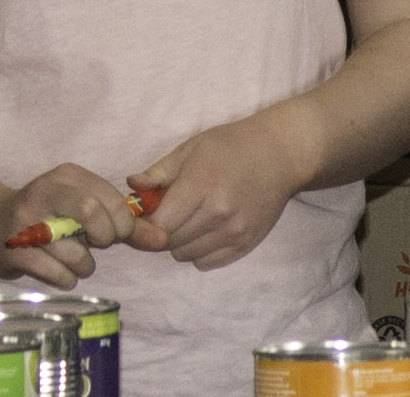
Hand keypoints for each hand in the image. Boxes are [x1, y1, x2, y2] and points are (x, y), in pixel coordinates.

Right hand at [0, 163, 169, 288]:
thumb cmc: (49, 218)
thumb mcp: (85, 210)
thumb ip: (125, 224)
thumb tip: (162, 239)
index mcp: (68, 175)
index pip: (112, 198)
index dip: (123, 224)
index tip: (117, 235)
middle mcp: (46, 190)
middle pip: (92, 214)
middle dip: (103, 239)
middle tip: (95, 244)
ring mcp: (27, 219)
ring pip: (77, 254)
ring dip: (83, 266)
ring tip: (70, 257)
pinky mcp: (14, 248)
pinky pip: (59, 275)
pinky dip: (65, 279)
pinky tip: (54, 268)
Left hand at [127, 113, 299, 271]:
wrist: (278, 154)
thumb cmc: (229, 146)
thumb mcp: (191, 148)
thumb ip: (159, 171)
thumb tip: (131, 185)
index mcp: (200, 184)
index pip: (160, 225)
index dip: (146, 223)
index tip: (147, 213)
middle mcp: (218, 213)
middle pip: (171, 242)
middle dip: (161, 231)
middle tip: (167, 214)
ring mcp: (234, 232)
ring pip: (186, 255)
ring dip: (180, 242)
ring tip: (188, 219)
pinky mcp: (246, 244)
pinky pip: (207, 263)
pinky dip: (198, 251)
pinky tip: (204, 230)